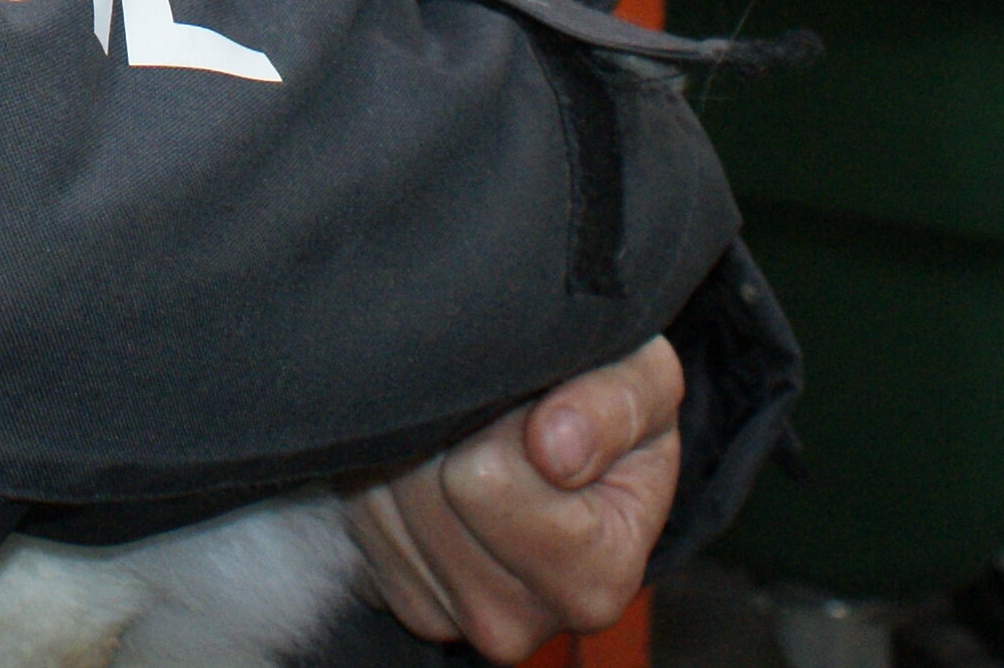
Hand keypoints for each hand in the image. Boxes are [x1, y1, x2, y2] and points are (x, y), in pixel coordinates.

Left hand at [342, 335, 684, 661]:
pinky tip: (435, 466)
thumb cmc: (609, 406)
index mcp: (593, 580)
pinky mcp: (398, 599)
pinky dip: (387, 479)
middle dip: (456, 432)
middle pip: (432, 494)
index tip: (535, 405)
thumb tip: (556, 449)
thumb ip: (613, 406)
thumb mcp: (642, 380)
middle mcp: (518, 623)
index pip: (487, 479)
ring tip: (470, 439)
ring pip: (388, 503)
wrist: (571, 438)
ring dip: (418, 450)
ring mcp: (451, 618)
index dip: (504, 418)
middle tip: (496, 417)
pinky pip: (362, 523)